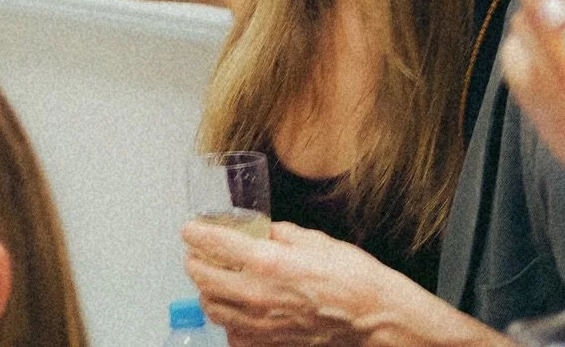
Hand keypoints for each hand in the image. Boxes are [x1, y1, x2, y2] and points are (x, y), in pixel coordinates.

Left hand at [182, 220, 391, 345]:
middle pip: (203, 279)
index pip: (214, 244)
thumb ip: (280, 234)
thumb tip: (261, 231)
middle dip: (194, 262)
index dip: (196, 233)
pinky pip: (233, 335)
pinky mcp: (270, 344)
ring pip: (212, 309)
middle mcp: (257, 295)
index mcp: (268, 262)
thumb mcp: (315, 240)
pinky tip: (237, 310)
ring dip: (206, 292)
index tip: (190, 229)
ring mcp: (261, 324)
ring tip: (212, 280)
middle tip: (196, 253)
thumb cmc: (353, 279)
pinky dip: (228, 321)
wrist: (374, 320)